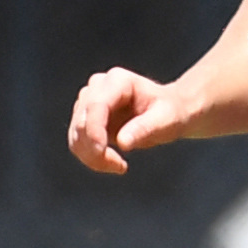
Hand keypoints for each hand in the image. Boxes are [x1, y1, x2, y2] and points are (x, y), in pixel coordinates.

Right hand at [67, 66, 183, 174]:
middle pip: (82, 121)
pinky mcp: (87, 119)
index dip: (94, 130)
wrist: (170, 112)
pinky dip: (90, 157)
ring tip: (119, 166)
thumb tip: (122, 142)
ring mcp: (89, 102)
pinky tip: (112, 162)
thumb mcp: (166, 120)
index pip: (96, 105)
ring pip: (77, 134)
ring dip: (92, 156)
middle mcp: (98, 87)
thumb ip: (145, 128)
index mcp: (118, 81)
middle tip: (119, 166)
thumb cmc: (170, 112)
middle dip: (95, 149)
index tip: (102, 152)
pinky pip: (78, 142)